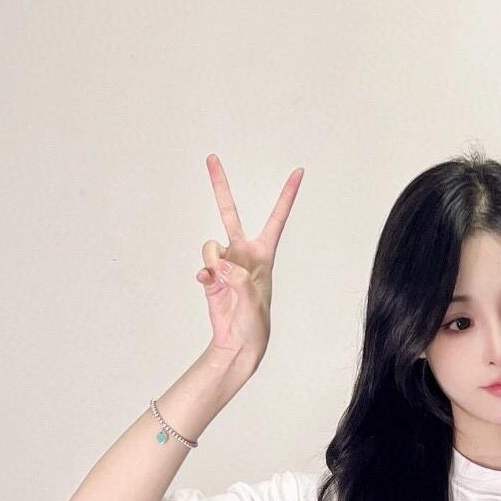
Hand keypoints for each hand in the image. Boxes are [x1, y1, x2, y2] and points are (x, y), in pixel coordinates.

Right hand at [196, 155, 302, 366]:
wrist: (239, 343)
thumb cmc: (256, 324)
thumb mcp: (254, 302)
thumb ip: (239, 279)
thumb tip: (220, 264)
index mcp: (263, 254)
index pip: (276, 218)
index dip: (286, 194)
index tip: (299, 171)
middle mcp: (243, 253)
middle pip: (229, 212)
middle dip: (219, 185)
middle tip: (211, 157)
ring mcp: (225, 263)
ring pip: (210, 245)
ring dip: (211, 260)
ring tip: (220, 282)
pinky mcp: (211, 276)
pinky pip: (202, 265)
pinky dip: (203, 274)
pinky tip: (208, 286)